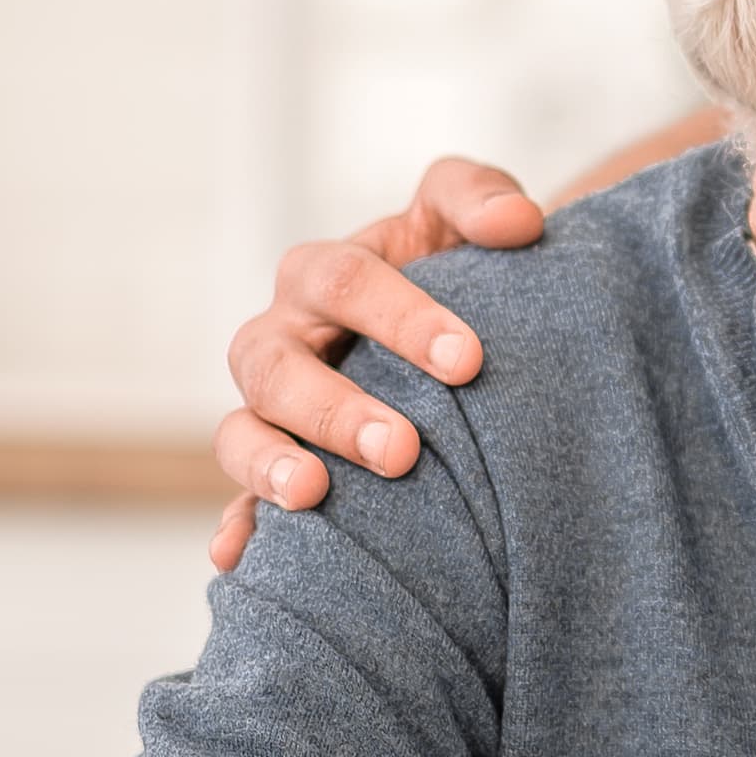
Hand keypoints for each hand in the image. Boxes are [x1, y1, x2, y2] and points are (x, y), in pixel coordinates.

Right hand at [204, 157, 546, 570]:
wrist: (453, 333)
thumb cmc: (453, 272)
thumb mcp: (462, 221)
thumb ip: (482, 198)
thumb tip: (517, 222)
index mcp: (324, 275)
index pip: (345, 281)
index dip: (400, 317)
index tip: (467, 360)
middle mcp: (283, 339)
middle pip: (274, 365)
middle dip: (334, 408)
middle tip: (403, 450)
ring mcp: (270, 410)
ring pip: (240, 432)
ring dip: (270, 464)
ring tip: (315, 496)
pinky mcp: (275, 468)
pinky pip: (239, 501)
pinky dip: (237, 527)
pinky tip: (241, 558)